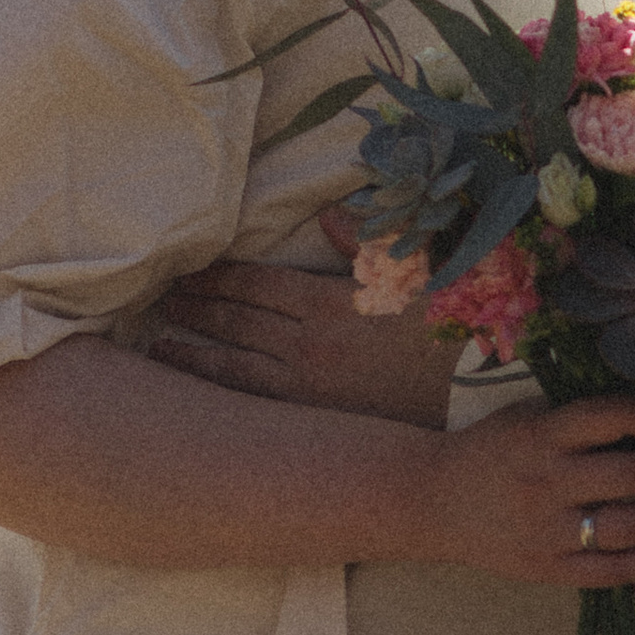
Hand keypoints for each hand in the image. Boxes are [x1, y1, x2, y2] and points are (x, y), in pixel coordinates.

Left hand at [151, 257, 450, 429]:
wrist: (476, 396)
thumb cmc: (451, 329)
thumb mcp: (418, 271)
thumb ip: (368, 240)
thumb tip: (328, 213)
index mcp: (329, 302)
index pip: (256, 284)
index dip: (218, 275)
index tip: (189, 268)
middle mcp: (308, 345)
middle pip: (236, 320)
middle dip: (196, 306)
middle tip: (160, 297)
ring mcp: (307, 388)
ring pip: (234, 366)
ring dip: (193, 353)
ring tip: (158, 347)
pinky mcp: (314, 421)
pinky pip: (254, 405)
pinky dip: (219, 395)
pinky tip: (196, 395)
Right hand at [413, 395, 634, 589]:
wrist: (432, 500)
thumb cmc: (492, 451)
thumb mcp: (527, 416)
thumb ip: (579, 415)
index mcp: (542, 434)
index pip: (616, 417)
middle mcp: (547, 480)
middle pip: (631, 474)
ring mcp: (546, 529)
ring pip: (628, 526)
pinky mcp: (545, 568)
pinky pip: (610, 571)